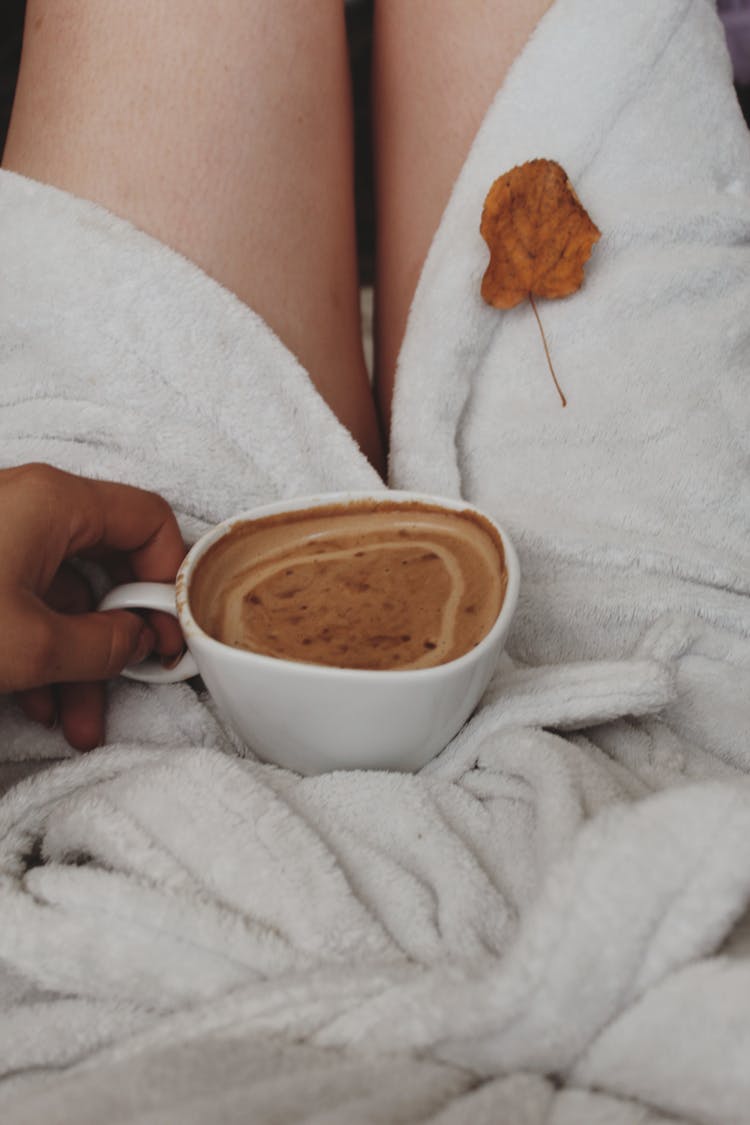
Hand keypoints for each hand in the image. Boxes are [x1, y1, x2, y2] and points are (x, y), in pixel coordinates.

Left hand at [0, 463, 185, 750]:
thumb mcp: (33, 647)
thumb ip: (105, 645)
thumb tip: (138, 641)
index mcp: (54, 502)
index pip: (148, 519)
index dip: (169, 577)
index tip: (168, 632)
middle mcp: (29, 507)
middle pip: (105, 564)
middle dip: (119, 635)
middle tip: (134, 681)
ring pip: (64, 594)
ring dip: (78, 660)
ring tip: (77, 722)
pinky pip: (27, 601)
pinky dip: (41, 650)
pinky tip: (38, 703)